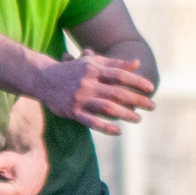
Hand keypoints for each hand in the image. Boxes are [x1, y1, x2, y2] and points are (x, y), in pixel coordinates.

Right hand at [31, 52, 154, 132]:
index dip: (137, 81)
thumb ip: (115, 63)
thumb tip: (138, 63)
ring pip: (107, 107)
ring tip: (138, 119)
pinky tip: (119, 131)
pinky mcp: (72, 111)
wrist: (43, 79)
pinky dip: (106, 127)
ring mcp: (80, 98)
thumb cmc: (72, 70)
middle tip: (152, 106)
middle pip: (117, 92)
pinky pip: (91, 121)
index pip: (120, 75)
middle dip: (137, 100)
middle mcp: (88, 83)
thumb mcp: (92, 63)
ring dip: (125, 114)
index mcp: (94, 69)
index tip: (151, 88)